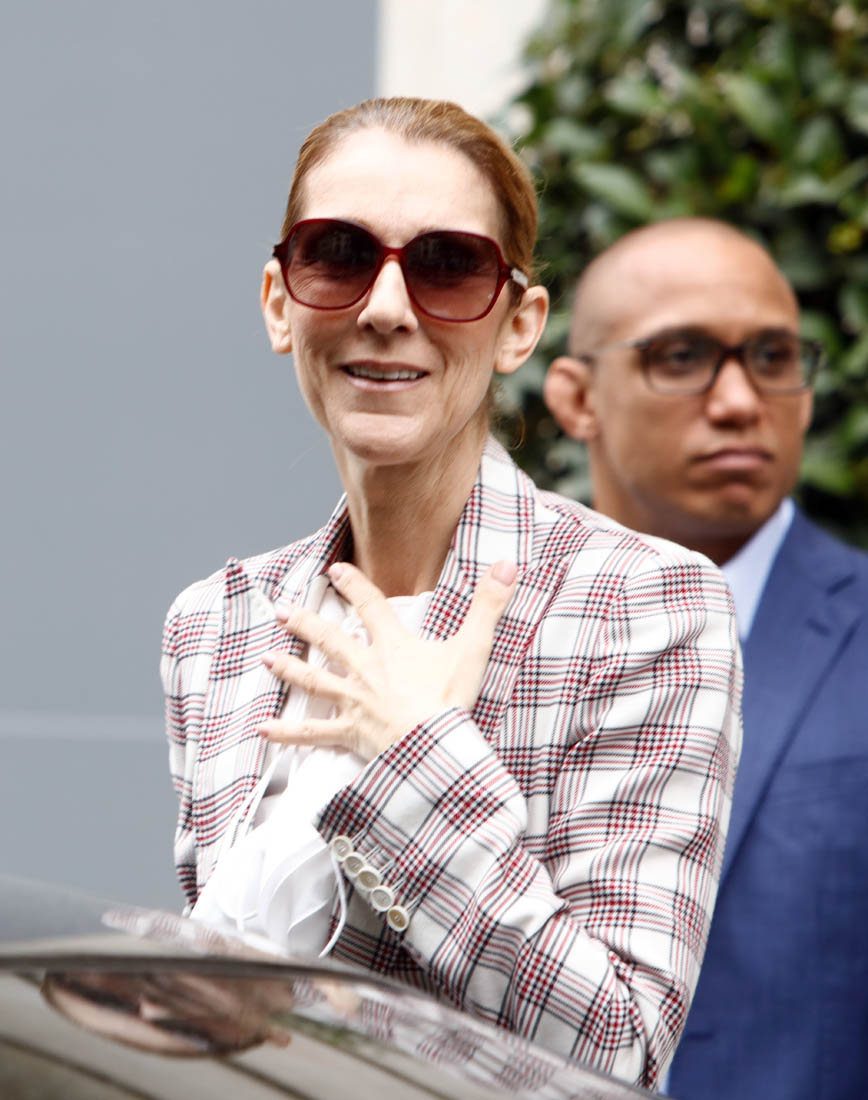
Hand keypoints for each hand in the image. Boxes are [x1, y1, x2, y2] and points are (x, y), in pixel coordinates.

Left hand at [257, 560, 517, 760]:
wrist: (432, 748)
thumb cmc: (451, 700)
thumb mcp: (473, 648)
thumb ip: (489, 606)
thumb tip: (508, 565)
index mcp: (393, 646)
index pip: (371, 606)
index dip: (354, 585)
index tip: (335, 569)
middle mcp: (366, 669)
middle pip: (330, 639)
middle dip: (305, 623)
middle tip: (281, 611)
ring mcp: (354, 701)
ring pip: (314, 680)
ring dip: (288, 668)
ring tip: (265, 658)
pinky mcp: (349, 733)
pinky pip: (313, 733)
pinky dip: (288, 733)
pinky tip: (263, 730)